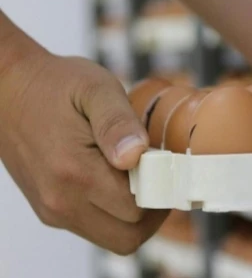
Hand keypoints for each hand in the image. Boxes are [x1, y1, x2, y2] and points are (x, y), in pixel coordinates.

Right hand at [0, 50, 167, 254]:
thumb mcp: (96, 89)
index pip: (137, 209)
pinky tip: (117, 179)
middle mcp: (61, 200)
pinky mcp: (50, 210)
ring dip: (135, 216)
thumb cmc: (56, 86)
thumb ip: (119, 123)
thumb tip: (136, 155)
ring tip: (140, 176)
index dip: (160, 189)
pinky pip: (94, 227)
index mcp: (74, 172)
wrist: (9, 89)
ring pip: (113, 238)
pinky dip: (114, 213)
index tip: (164, 163)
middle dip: (152, 211)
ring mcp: (53, 210)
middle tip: (159, 176)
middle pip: (128, 236)